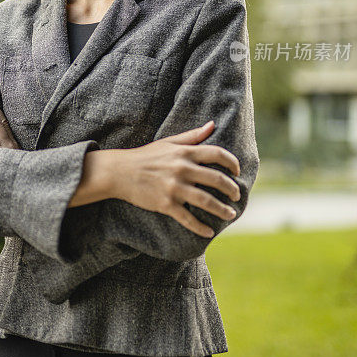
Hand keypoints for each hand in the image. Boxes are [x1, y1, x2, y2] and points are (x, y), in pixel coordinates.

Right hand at [109, 120, 240, 236]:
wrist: (119, 171)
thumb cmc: (146, 155)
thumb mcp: (169, 142)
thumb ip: (192, 136)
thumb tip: (212, 124)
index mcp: (184, 152)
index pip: (217, 154)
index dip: (232, 162)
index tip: (237, 171)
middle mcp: (182, 169)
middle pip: (216, 179)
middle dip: (232, 189)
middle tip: (237, 196)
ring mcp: (174, 187)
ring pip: (206, 201)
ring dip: (222, 210)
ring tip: (231, 215)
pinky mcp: (165, 204)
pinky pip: (187, 218)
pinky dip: (200, 227)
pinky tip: (209, 232)